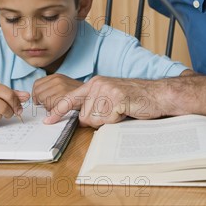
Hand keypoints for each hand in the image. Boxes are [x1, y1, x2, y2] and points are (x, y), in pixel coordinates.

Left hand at [32, 74, 82, 110]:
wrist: (91, 95)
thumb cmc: (77, 93)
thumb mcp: (63, 84)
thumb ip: (51, 87)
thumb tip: (36, 95)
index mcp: (56, 76)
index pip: (36, 84)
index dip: (35, 94)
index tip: (38, 100)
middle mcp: (57, 80)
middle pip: (38, 93)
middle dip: (40, 101)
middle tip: (46, 105)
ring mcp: (61, 88)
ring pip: (43, 100)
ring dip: (47, 106)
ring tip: (55, 106)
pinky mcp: (64, 97)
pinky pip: (50, 106)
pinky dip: (52, 111)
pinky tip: (59, 109)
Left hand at [44, 76, 166, 127]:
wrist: (157, 94)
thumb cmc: (135, 98)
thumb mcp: (110, 96)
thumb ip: (94, 103)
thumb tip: (81, 118)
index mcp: (94, 83)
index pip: (70, 98)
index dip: (57, 110)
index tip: (48, 120)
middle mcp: (98, 84)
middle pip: (84, 117)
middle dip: (98, 121)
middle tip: (113, 113)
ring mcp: (107, 90)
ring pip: (94, 120)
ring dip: (108, 121)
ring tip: (120, 111)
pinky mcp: (117, 99)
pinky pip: (107, 120)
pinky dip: (117, 121)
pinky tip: (125, 111)